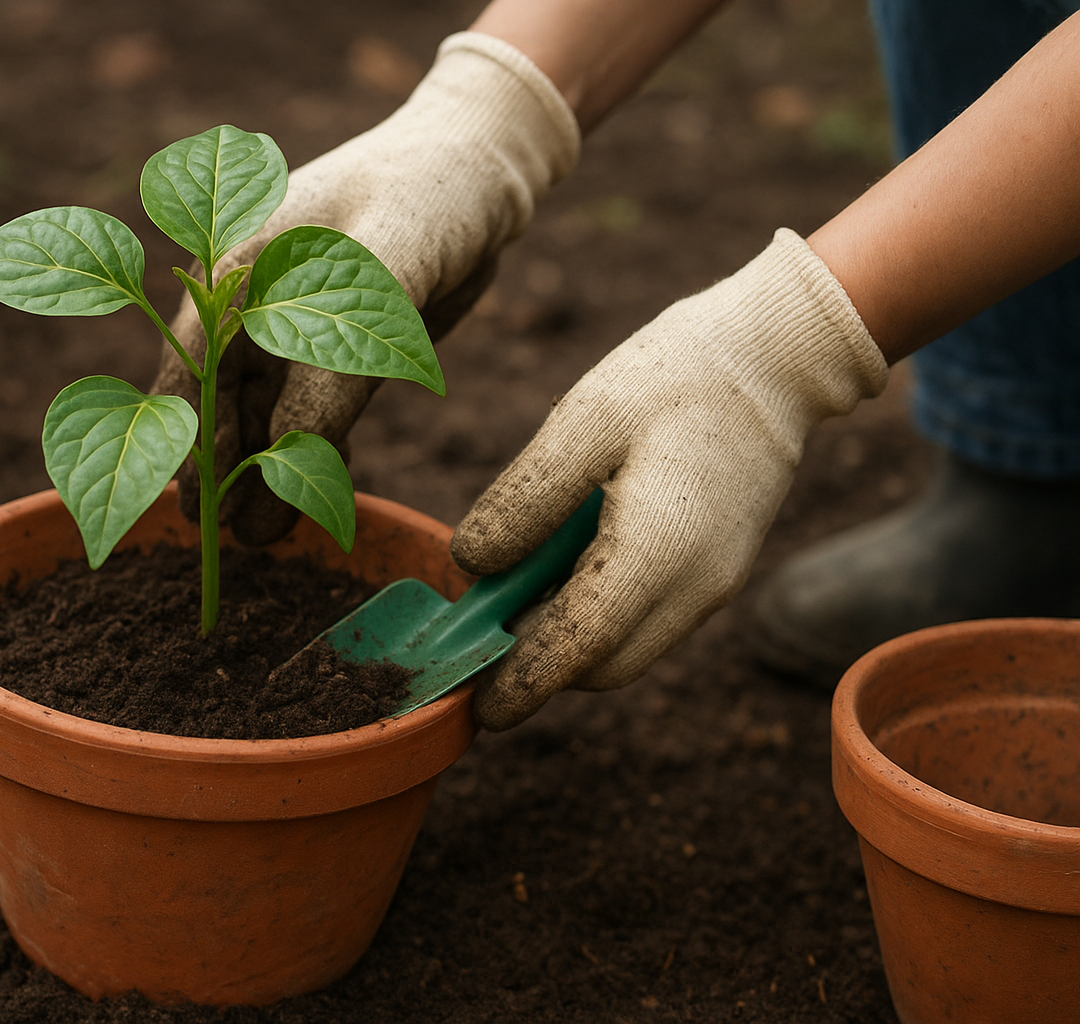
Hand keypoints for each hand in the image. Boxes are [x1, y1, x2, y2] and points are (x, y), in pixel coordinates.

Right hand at [153, 32, 579, 544]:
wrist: (483, 168)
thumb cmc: (427, 195)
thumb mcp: (383, 270)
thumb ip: (332, 363)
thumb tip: (283, 455)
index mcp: (235, 262)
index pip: (192, 360)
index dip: (189, 433)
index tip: (193, 501)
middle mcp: (251, 295)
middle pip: (222, 395)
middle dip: (226, 468)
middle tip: (236, 538)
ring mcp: (290, 320)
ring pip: (265, 409)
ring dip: (265, 470)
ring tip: (267, 536)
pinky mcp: (334, 343)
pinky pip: (309, 408)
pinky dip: (308, 451)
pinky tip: (311, 497)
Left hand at [450, 229, 889, 728]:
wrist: (776, 356)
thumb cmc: (672, 377)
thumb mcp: (580, 423)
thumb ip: (524, 501)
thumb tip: (471, 568)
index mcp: (657, 555)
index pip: (575, 652)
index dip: (518, 685)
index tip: (473, 704)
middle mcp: (694, 590)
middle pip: (599, 667)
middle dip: (537, 661)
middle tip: (480, 619)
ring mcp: (715, 588)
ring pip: (625, 650)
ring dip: (568, 635)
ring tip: (520, 576)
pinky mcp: (720, 574)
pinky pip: (647, 620)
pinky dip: (600, 612)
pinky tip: (569, 558)